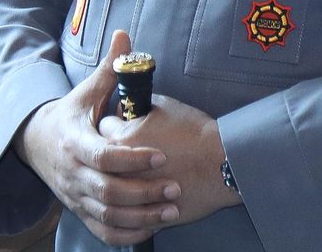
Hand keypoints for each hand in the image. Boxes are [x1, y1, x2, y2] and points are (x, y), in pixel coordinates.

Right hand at [19, 29, 178, 246]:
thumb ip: (108, 69)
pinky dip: (128, 234)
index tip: (160, 155)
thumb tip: (123, 35)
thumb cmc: (69, 116)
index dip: (133, 158)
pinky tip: (152, 226)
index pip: (104, 156)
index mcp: (75, 143)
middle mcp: (73, 174)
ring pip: (109, 215)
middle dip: (144, 192)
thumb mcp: (85, 93)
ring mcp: (76, 196)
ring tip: (172, 209)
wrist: (36, 143)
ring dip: (142, 216)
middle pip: (108, 191)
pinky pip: (104, 231)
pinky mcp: (80, 211)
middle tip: (175, 187)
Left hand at [98, 85, 237, 226]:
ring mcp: (131, 197)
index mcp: (120, 139)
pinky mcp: (146, 215)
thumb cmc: (194, 133)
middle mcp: (119, 170)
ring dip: (120, 183)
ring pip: (112, 193)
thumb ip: (138, 105)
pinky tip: (143, 199)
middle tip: (128, 150)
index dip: (114, 123)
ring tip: (137, 174)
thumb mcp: (163, 106)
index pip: (103, 127)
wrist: (219, 163)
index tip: (123, 124)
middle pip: (101, 163)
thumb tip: (128, 105)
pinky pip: (127, 217)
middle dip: (111, 155)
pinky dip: (132, 209)